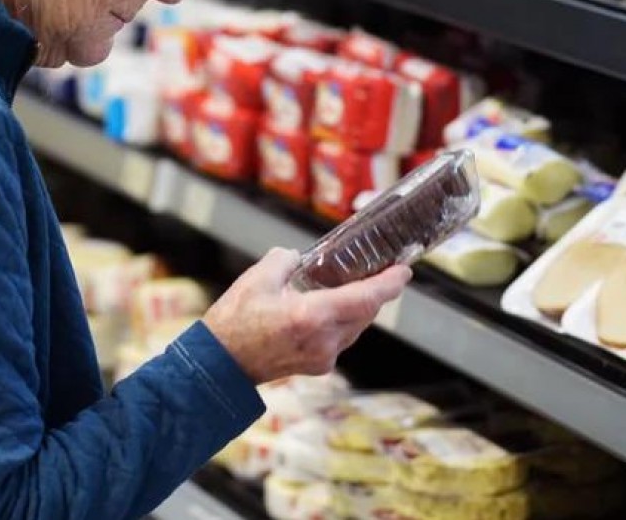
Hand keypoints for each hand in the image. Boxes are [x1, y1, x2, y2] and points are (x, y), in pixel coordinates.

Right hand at [202, 248, 411, 383]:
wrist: (220, 366)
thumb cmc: (234, 322)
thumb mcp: (257, 278)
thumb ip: (285, 260)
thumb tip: (298, 258)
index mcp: (312, 316)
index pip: (366, 298)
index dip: (390, 284)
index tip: (404, 271)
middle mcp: (325, 340)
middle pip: (366, 313)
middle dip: (376, 292)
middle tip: (382, 271)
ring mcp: (323, 356)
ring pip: (355, 327)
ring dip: (360, 308)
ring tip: (355, 287)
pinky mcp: (317, 366)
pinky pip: (341, 339)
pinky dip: (342, 322)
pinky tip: (330, 309)